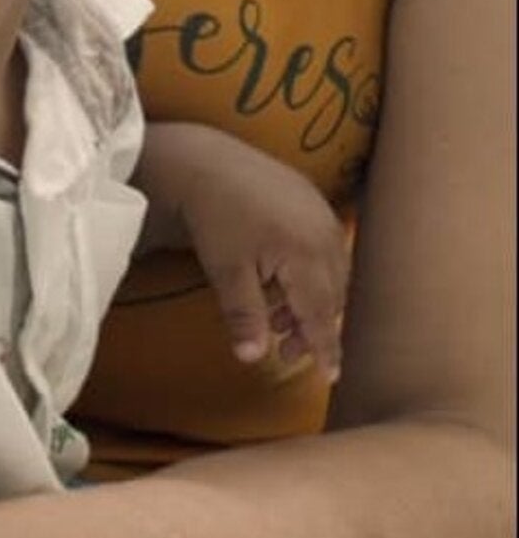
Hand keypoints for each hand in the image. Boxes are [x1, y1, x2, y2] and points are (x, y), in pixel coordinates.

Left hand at [168, 125, 349, 379]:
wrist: (206, 161)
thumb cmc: (214, 219)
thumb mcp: (226, 271)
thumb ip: (245, 316)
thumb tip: (254, 360)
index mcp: (307, 255)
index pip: (321, 313)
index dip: (325, 346)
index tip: (330, 376)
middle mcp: (326, 235)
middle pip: (332, 296)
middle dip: (314, 327)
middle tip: (288, 352)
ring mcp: (324, 215)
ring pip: (330, 274)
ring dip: (310, 302)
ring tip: (277, 322)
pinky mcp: (315, 202)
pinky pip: (324, 250)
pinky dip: (309, 276)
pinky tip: (281, 284)